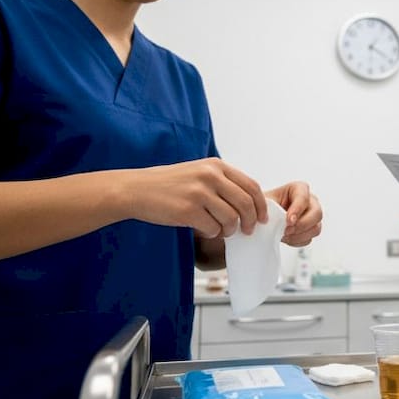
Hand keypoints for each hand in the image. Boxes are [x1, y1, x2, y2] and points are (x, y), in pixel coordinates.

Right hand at [129, 158, 267, 237]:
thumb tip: (249, 203)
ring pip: (231, 219)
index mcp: (216, 166)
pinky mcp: (188, 210)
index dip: (261, 205)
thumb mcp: (198, 172)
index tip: (262, 218)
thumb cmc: (168, 184)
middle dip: (251, 221)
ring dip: (230, 230)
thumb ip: (222, 182)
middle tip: (248, 231)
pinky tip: (203, 229)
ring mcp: (199, 193)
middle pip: (246, 203)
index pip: (251, 186)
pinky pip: (212, 228)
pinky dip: (212, 233)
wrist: (136, 189)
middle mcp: (210, 176)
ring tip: (222, 230)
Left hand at [267, 181, 322, 246]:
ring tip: (284, 234)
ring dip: (299, 235)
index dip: (297, 210)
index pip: (304, 197)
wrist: (264, 217)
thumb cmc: (266, 205)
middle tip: (286, 230)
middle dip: (301, 225)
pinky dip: (297, 241)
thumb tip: (273, 218)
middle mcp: (310, 201)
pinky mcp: (310, 229)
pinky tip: (286, 237)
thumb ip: (270, 208)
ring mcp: (312, 216)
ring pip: (316, 228)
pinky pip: (309, 238)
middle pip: (317, 213)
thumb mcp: (265, 202)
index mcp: (299, 189)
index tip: (288, 221)